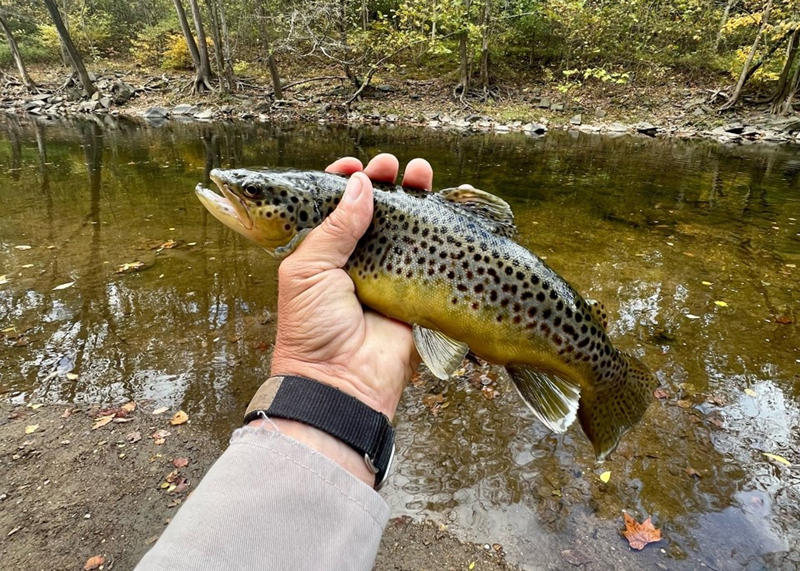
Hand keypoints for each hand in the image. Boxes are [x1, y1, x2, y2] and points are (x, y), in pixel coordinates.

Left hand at [249, 153, 432, 485]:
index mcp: (320, 253)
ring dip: (412, 198)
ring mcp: (385, 275)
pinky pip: (427, 257)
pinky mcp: (413, 292)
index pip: (333, 207)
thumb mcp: (309, 269)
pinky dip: (436, 232)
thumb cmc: (311, 328)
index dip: (344, 183)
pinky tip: (441, 205)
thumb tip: (361, 185)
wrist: (340, 382)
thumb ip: (336, 226)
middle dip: (383, 183)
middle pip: (373, 212)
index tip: (354, 167)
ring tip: (421, 173)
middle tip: (391, 166)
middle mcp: (353, 260)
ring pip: (403, 228)